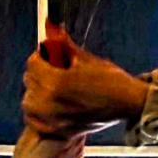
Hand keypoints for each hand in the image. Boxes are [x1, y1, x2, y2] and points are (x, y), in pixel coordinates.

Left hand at [20, 23, 147, 137]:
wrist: (128, 104)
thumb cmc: (112, 82)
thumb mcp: (85, 59)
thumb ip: (63, 45)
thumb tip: (51, 26)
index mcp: (56, 82)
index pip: (33, 63)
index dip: (42, 56)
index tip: (51, 56)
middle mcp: (51, 103)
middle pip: (29, 82)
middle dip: (39, 73)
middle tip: (53, 71)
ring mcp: (55, 119)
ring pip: (29, 103)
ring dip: (36, 94)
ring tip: (50, 89)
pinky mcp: (60, 130)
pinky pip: (36, 122)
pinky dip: (38, 115)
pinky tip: (48, 107)